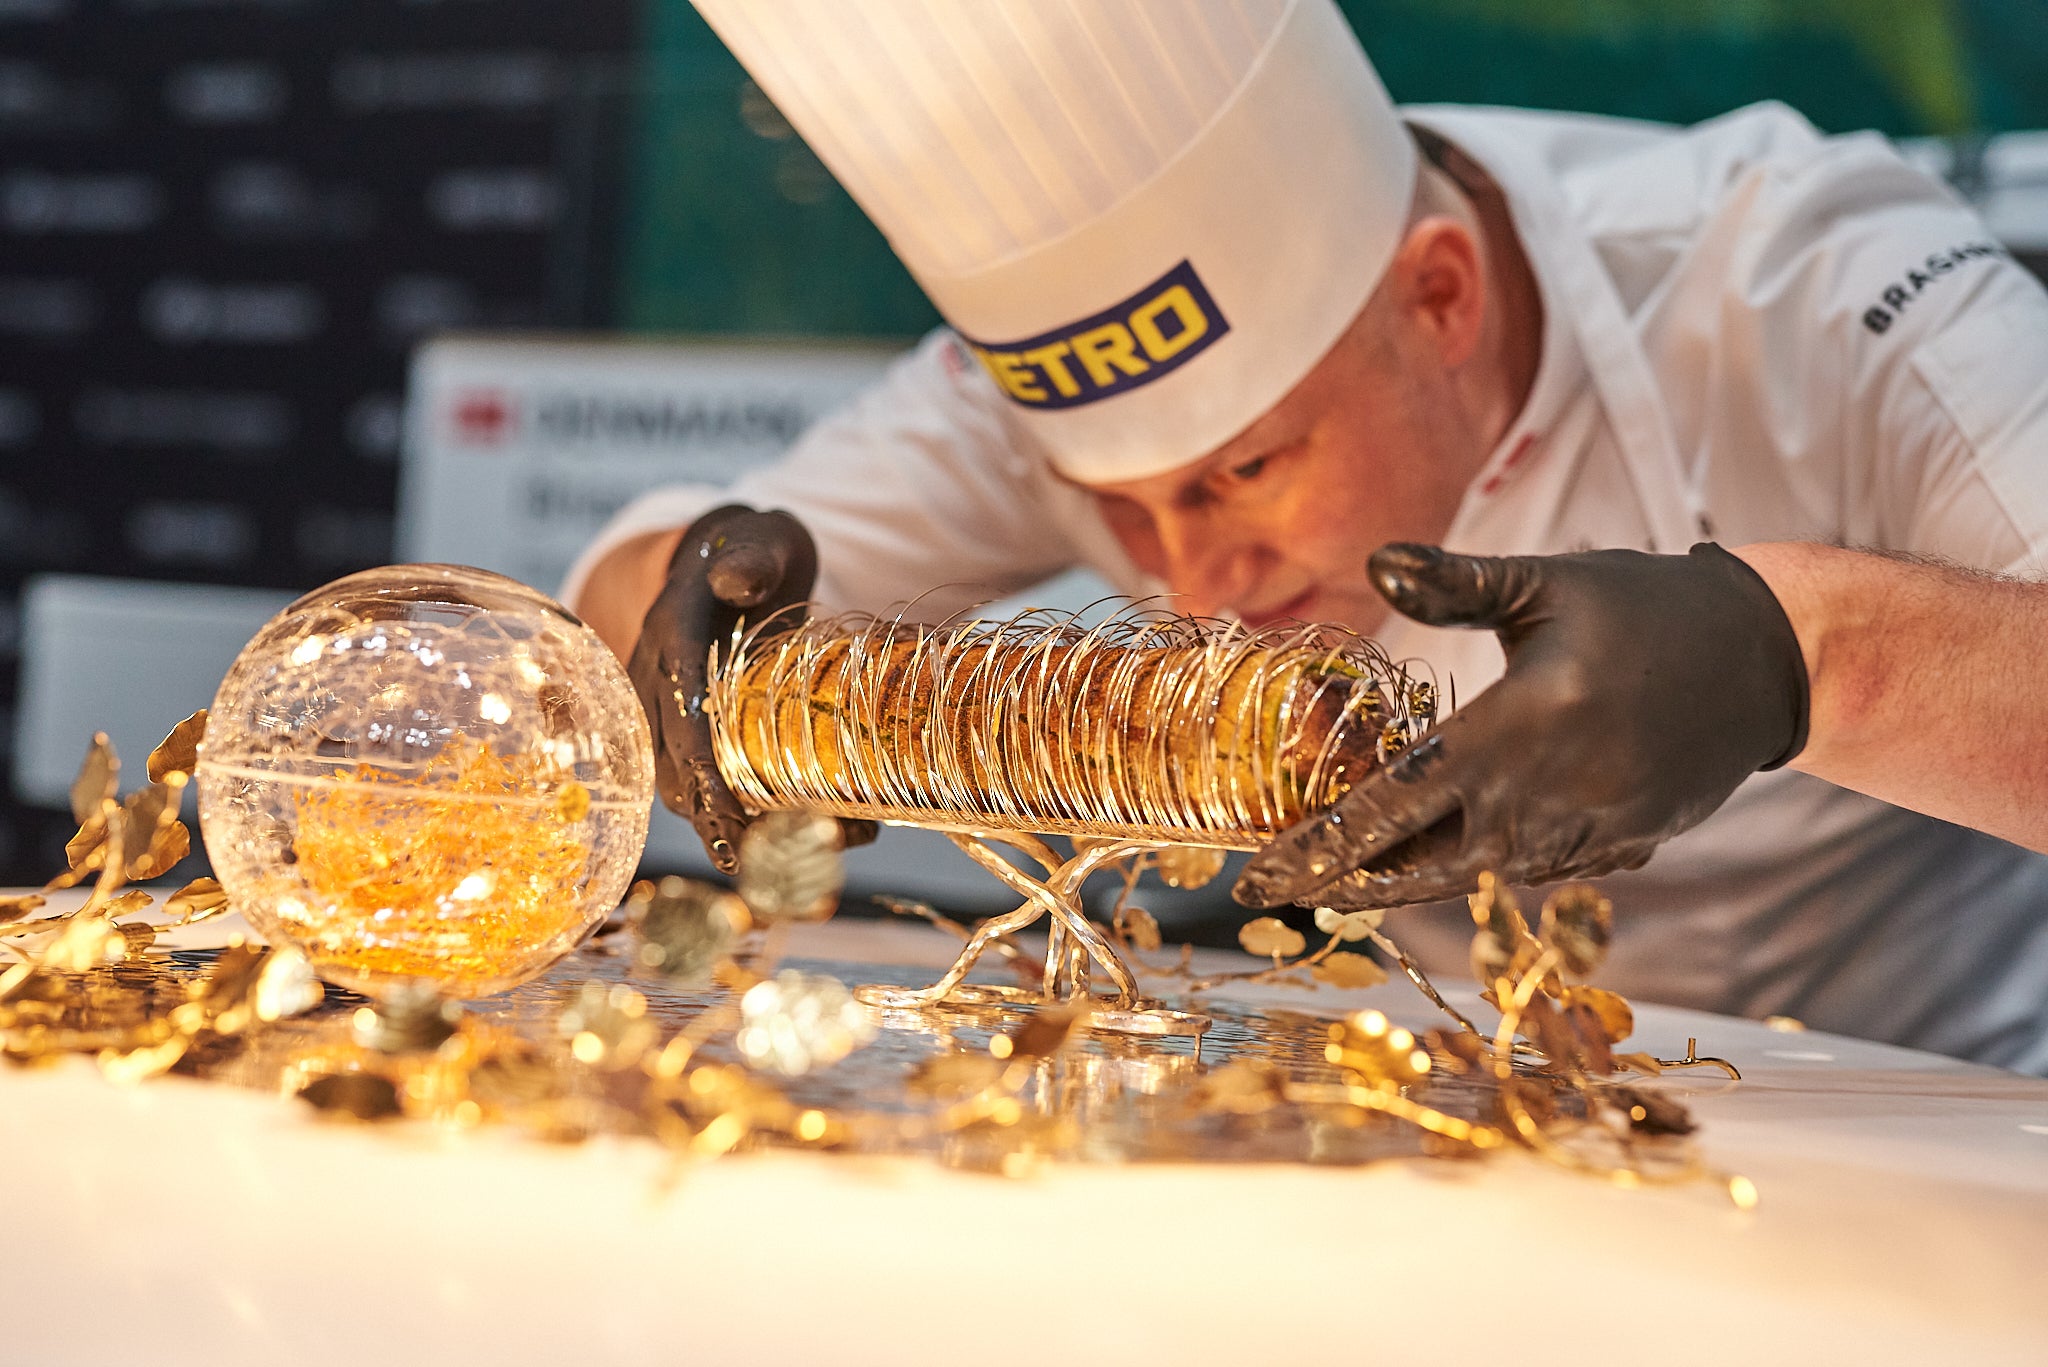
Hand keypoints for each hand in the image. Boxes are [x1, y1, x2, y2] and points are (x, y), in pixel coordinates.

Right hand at [626, 504, 873, 871]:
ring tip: (805, 855)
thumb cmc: (754, 549)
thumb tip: (739, 580)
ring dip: (739, 832)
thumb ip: (752, 556)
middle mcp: (661, 684)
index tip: (731, 814)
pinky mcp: (697, 735)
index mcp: (672, 638)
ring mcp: (675, 714)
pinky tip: (810, 836)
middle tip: (778, 858)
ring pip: (689, 791)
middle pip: (674, 772)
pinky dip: (751, 820)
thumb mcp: (761, 539)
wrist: (734, 557)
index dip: (702, 768)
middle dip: (721, 821)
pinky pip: (710, 788)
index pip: (678, 713)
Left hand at [1233, 542, 1807, 910]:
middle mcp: (1555, 793)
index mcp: (1526, 723)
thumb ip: (1457, 583)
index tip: (1260, 875)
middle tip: (1276, 889)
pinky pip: (1530, 874)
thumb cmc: (1646, 606)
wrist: (1769, 659)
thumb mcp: (1551, 581)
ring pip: (1475, 877)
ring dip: (1405, 880)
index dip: (1321, 844)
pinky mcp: (1623, 847)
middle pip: (1424, 860)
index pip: (1399, 799)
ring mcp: (1594, 831)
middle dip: (1344, 880)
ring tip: (1337, 880)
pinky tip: (1434, 862)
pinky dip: (1475, 872)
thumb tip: (1376, 558)